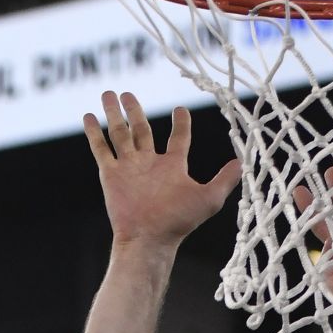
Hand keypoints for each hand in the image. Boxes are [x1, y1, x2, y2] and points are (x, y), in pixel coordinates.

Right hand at [84, 91, 240, 248]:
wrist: (149, 238)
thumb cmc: (179, 222)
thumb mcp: (209, 198)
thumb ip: (224, 179)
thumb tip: (243, 163)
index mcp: (172, 166)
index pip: (178, 138)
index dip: (181, 123)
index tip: (180, 109)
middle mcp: (149, 163)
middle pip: (141, 130)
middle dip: (134, 111)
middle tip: (128, 94)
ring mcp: (129, 167)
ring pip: (119, 133)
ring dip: (114, 113)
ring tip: (108, 94)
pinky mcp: (111, 174)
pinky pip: (101, 149)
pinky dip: (94, 133)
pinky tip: (89, 116)